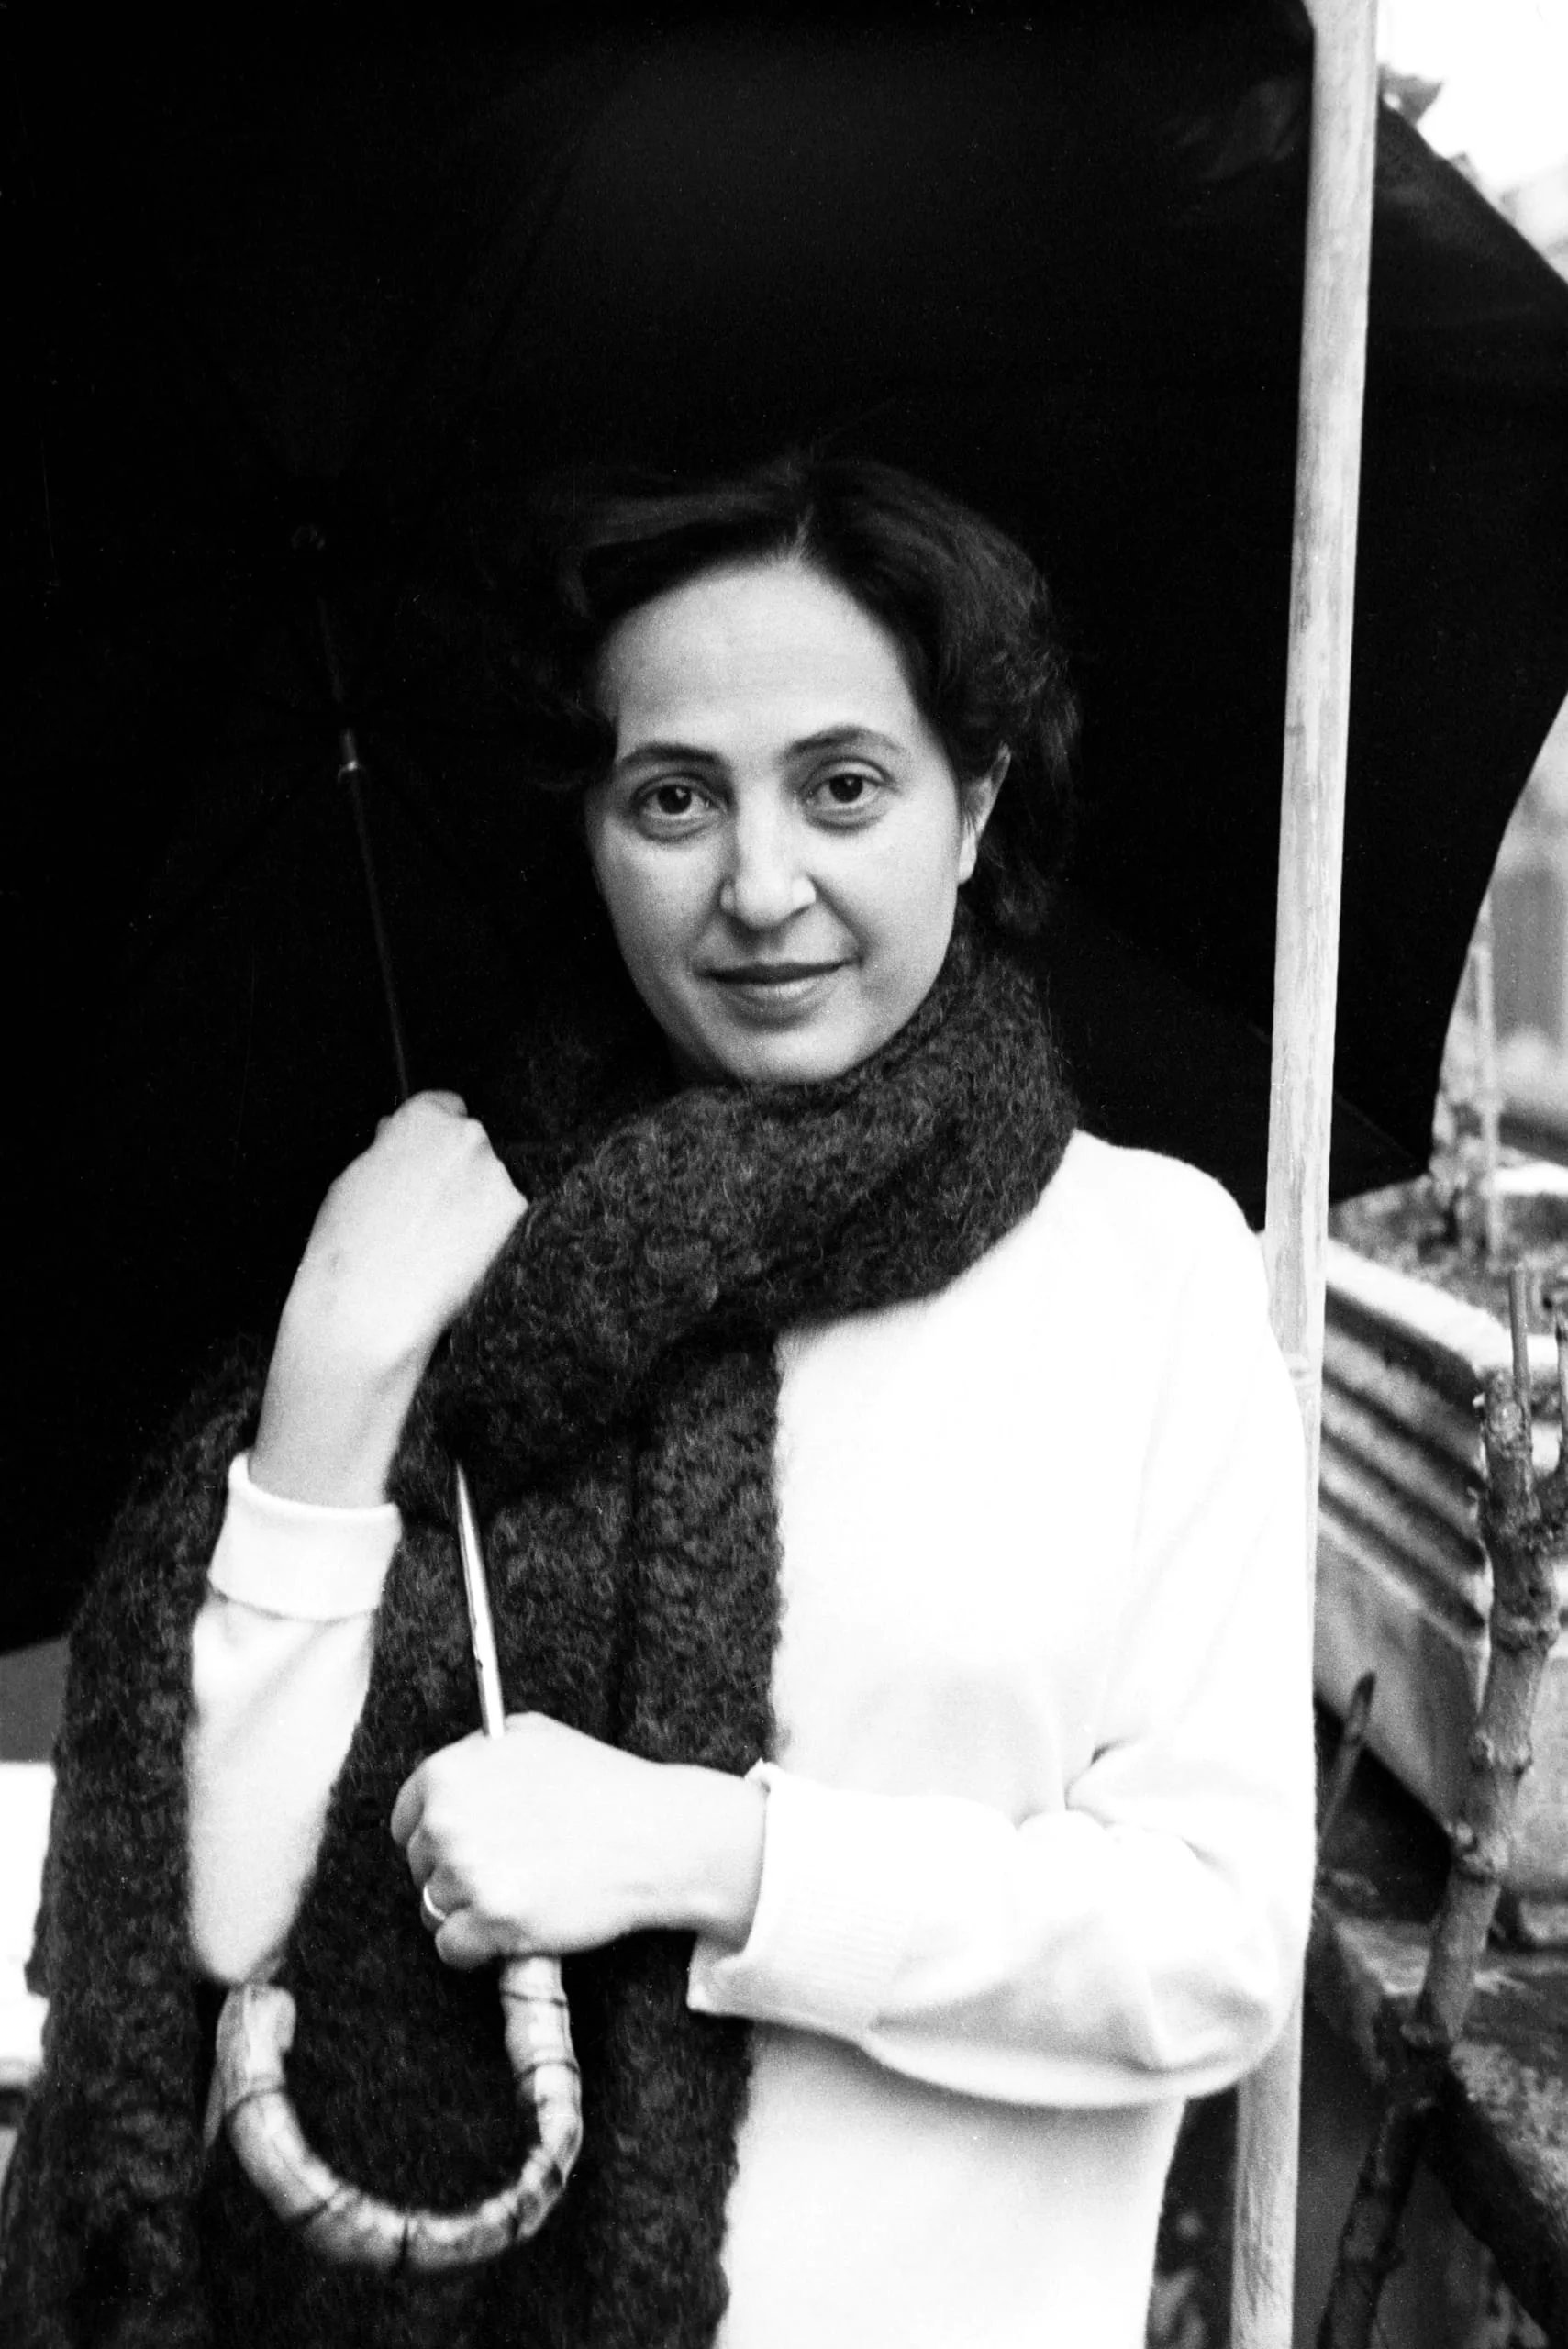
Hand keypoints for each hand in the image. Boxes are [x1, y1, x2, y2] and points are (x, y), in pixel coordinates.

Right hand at [250, 1091, 526, 1504]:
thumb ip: (387, 1149)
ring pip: (493, 1187)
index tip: (432, 1163)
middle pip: (473, 1147)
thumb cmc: (347, 1249)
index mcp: (421, 1119)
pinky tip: (460, 1263)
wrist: (371, 1309)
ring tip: (440, 1249)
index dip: (437, 1138)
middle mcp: (468, 1137)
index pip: (446, 1107)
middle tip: (432, 1217)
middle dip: (459, 1173)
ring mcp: (498, 1176)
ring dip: (477, 1208)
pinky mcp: (518, 1217)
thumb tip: (397, 1132)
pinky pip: (508, 1222)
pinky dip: (492, 1239)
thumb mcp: (352, 1181)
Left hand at [391, 1714, 765, 1969]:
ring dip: (468, 1911)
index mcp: (448, 1773)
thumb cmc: (602, 1783)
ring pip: (434, 1910)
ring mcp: (468, 1873)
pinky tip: (514, 1927)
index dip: (433, 1836)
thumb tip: (454, 1776)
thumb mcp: (534, 1735)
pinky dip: (479, 1948)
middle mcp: (447, 1821)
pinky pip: (453, 1948)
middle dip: (454, 1873)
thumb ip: (480, 1753)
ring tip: (517, 1895)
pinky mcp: (491, 1923)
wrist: (655, 1835)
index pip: (406, 1818)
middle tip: (504, 1871)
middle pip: (420, 1867)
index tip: (456, 1849)